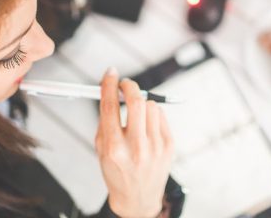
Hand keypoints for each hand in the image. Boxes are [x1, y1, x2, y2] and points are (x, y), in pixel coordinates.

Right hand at [95, 67, 173, 217]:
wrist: (138, 198)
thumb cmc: (117, 172)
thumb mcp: (101, 149)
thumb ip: (105, 120)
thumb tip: (110, 89)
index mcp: (113, 148)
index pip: (110, 106)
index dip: (109, 84)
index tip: (110, 73)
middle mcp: (136, 147)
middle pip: (136, 101)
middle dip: (129, 86)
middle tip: (124, 84)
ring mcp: (155, 146)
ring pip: (151, 106)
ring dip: (141, 104)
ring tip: (136, 115)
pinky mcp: (169, 145)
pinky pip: (161, 116)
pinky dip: (152, 115)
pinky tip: (146, 126)